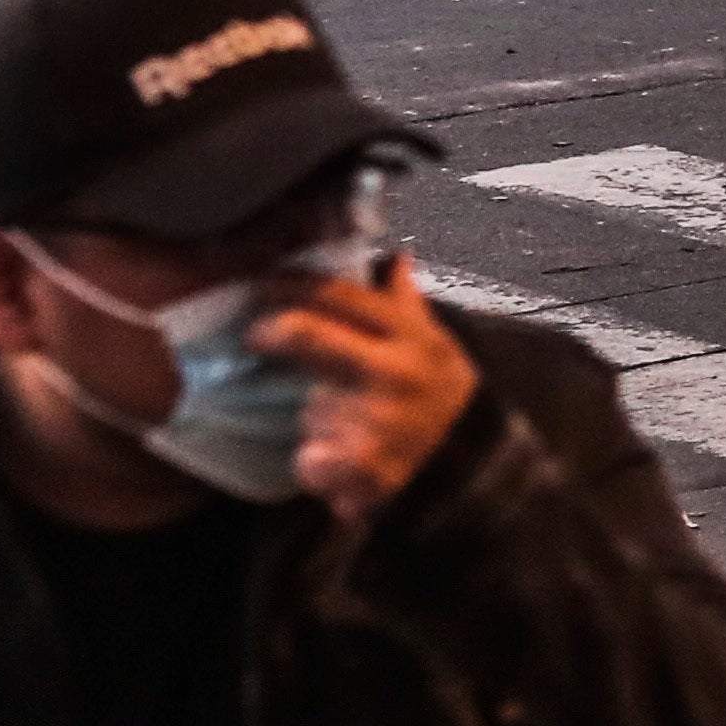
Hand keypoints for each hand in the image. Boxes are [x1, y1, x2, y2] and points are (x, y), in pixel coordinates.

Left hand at [250, 248, 480, 513]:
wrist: (470, 465)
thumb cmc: (440, 398)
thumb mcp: (433, 344)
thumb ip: (406, 303)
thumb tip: (397, 258)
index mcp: (410, 337)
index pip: (339, 295)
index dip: (291, 286)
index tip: (262, 287)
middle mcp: (395, 372)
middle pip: (306, 334)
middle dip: (271, 332)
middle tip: (255, 337)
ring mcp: (379, 420)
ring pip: (308, 407)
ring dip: (313, 419)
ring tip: (340, 429)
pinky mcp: (365, 467)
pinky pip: (310, 460)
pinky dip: (314, 465)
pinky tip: (336, 465)